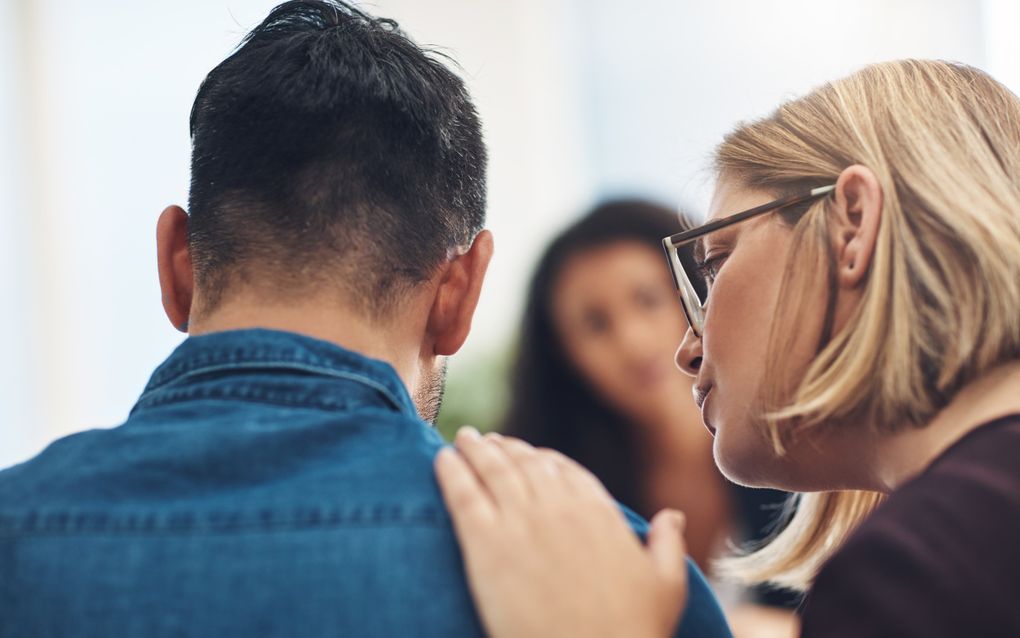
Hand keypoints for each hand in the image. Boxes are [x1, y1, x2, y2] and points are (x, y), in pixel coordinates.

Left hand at [434, 428, 688, 637]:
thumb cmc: (633, 630)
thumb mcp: (666, 583)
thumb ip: (667, 542)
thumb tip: (673, 515)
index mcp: (597, 510)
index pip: (564, 469)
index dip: (543, 459)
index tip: (529, 454)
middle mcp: (557, 507)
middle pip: (524, 463)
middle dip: (506, 448)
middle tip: (488, 441)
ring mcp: (519, 522)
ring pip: (492, 470)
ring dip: (475, 449)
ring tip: (463, 438)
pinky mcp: (485, 546)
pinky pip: (463, 496)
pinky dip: (451, 472)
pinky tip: (441, 459)